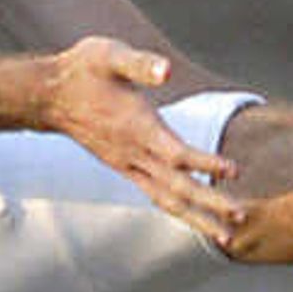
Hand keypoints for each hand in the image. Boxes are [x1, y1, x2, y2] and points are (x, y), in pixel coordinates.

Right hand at [43, 37, 244, 242]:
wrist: (49, 95)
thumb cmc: (83, 70)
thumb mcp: (110, 54)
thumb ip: (140, 63)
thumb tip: (166, 70)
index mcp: (137, 128)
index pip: (177, 154)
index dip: (206, 164)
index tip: (235, 170)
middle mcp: (134, 154)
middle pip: (178, 187)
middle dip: (211, 203)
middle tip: (243, 216)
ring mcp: (128, 166)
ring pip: (168, 200)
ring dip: (199, 219)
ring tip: (227, 237)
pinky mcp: (125, 169)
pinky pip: (157, 196)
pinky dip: (180, 209)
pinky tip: (198, 219)